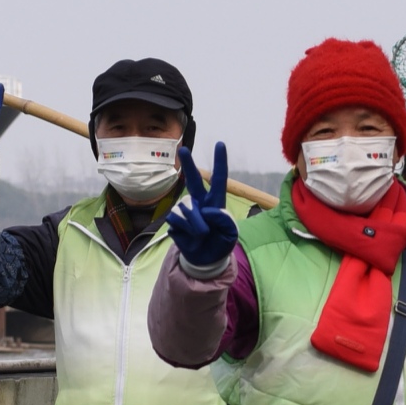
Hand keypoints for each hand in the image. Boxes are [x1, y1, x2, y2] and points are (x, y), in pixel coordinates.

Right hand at [166, 143, 239, 270]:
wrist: (205, 259)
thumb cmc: (220, 243)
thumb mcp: (231, 234)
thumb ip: (224, 220)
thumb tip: (207, 210)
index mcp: (216, 202)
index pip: (219, 179)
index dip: (220, 162)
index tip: (220, 144)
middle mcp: (200, 202)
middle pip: (194, 180)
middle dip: (188, 164)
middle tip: (183, 149)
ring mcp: (186, 210)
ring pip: (186, 207)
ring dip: (194, 223)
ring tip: (201, 234)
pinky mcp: (174, 220)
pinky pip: (177, 220)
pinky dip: (185, 230)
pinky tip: (189, 236)